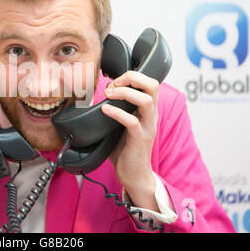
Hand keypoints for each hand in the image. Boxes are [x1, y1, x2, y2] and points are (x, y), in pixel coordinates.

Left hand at [101, 71, 158, 210]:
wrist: (134, 174)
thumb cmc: (126, 148)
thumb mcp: (121, 123)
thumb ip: (116, 109)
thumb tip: (97, 95)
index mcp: (148, 110)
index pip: (149, 82)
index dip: (132, 76)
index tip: (114, 82)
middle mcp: (151, 116)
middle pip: (153, 85)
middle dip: (132, 78)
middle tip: (114, 83)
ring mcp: (147, 127)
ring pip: (145, 101)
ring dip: (125, 93)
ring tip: (109, 94)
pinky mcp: (140, 140)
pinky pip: (132, 122)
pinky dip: (117, 112)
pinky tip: (105, 110)